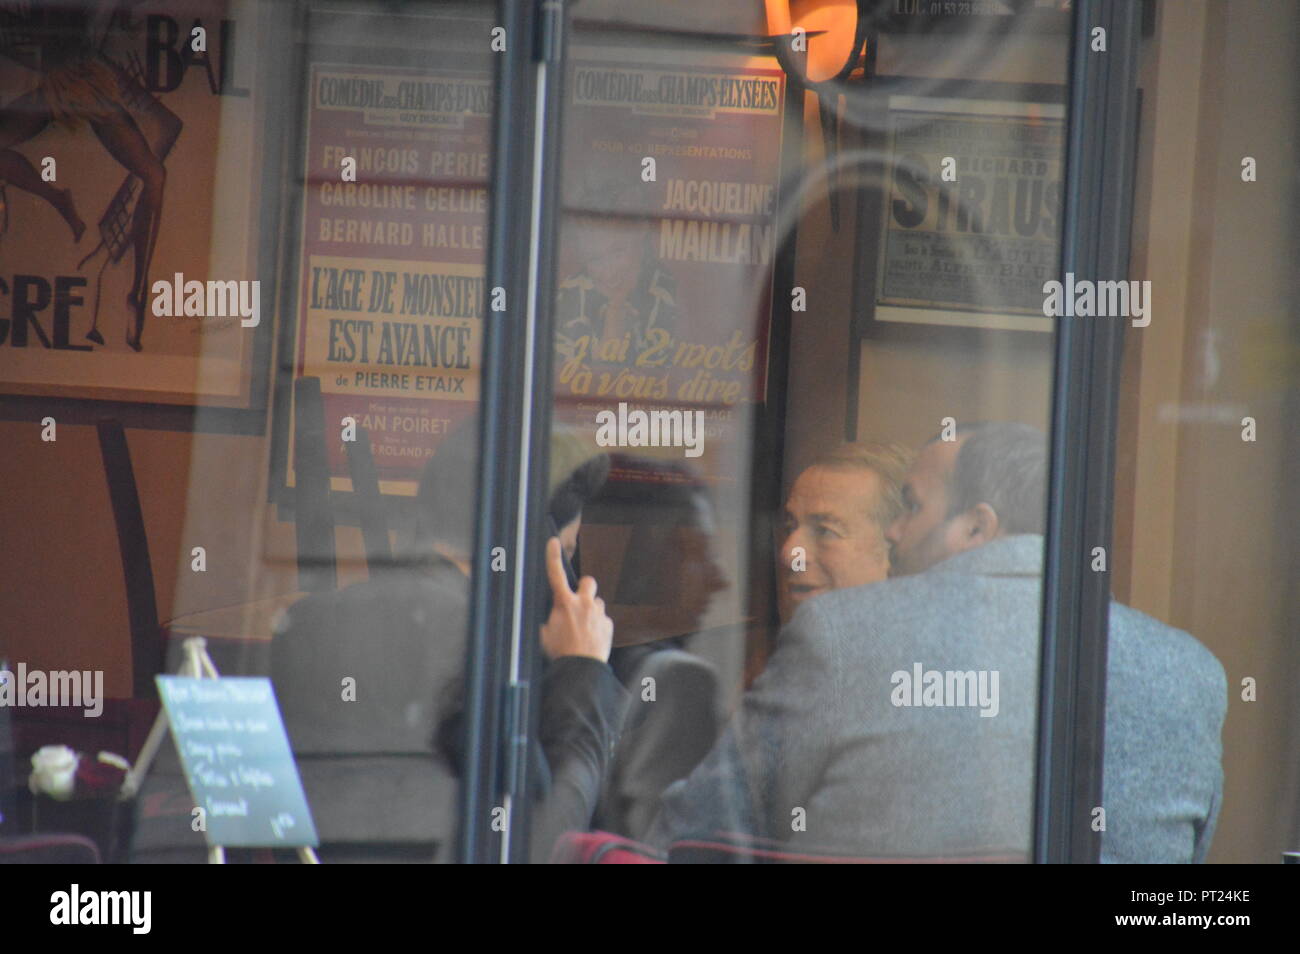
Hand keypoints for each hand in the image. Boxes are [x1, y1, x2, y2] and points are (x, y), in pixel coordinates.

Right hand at [540, 537, 613, 661]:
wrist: (582, 669)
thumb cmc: (560, 652)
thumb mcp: (544, 634)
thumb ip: (548, 619)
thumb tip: (548, 614)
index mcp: (564, 603)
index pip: (555, 574)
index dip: (553, 556)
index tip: (553, 542)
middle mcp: (584, 604)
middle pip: (588, 581)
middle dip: (584, 588)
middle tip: (578, 600)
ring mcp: (598, 613)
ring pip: (597, 603)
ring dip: (591, 610)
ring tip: (583, 628)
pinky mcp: (608, 625)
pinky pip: (603, 619)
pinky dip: (597, 625)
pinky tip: (590, 638)